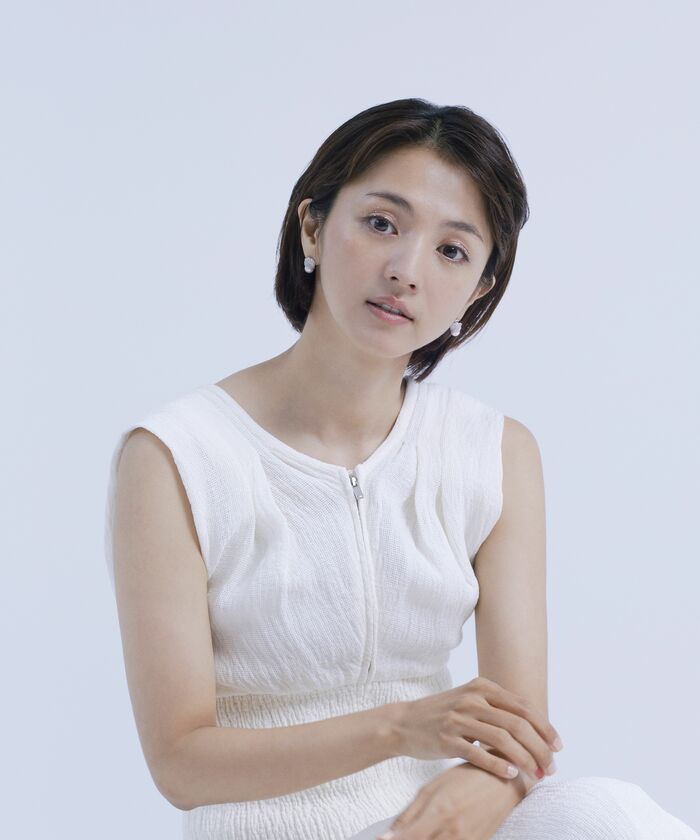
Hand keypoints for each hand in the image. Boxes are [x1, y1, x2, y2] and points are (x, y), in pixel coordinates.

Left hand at [376, 761, 523, 839]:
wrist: (505, 781)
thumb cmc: (465, 778)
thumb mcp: (432, 789)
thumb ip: (409, 814)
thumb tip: (387, 837)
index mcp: (439, 813)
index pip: (409, 839)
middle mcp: (454, 833)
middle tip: (394, 839)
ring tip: (410, 837)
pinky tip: (432, 838)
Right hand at [393, 676, 561, 780]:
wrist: (404, 722)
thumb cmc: (443, 714)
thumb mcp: (470, 700)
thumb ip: (497, 707)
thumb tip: (533, 726)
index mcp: (482, 687)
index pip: (523, 707)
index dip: (545, 728)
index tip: (558, 747)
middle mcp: (472, 699)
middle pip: (518, 724)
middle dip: (540, 747)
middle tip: (552, 766)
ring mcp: (458, 718)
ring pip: (503, 740)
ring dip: (525, 760)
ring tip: (537, 774)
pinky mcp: (447, 739)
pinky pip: (479, 754)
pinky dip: (499, 766)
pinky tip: (512, 775)